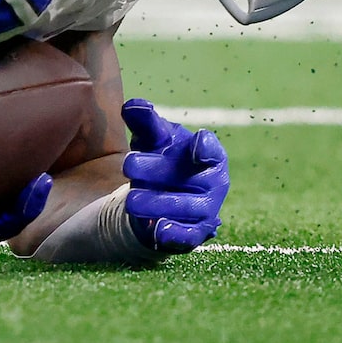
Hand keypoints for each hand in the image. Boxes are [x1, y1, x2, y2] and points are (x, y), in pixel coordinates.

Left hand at [119, 99, 226, 253]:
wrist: (162, 193)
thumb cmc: (163, 156)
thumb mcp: (154, 137)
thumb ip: (145, 121)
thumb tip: (132, 106)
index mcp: (209, 153)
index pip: (210, 148)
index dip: (205, 148)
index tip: (196, 147)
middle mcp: (214, 181)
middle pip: (188, 176)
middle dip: (156, 170)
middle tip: (128, 164)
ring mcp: (207, 208)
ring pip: (185, 207)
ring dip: (157, 203)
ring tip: (130, 200)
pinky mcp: (196, 232)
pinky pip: (188, 236)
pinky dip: (174, 234)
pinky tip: (156, 230)